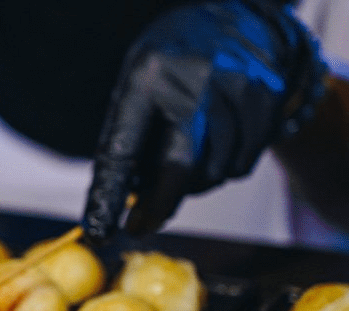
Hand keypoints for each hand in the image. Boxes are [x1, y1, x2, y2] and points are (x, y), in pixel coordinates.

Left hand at [82, 0, 327, 242]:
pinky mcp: (268, 103)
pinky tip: (216, 141)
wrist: (233, 20)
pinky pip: (240, 166)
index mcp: (147, 77)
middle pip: (178, 169)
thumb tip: (128, 206)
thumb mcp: (136, 89)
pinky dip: (222, 167)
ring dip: (193, 181)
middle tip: (141, 220)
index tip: (100, 231)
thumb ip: (129, 142)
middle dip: (158, 204)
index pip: (124, 149)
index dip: (110, 195)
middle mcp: (196, 81)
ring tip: (185, 152)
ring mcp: (238, 91)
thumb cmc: (172, 65)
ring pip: (212, 174)